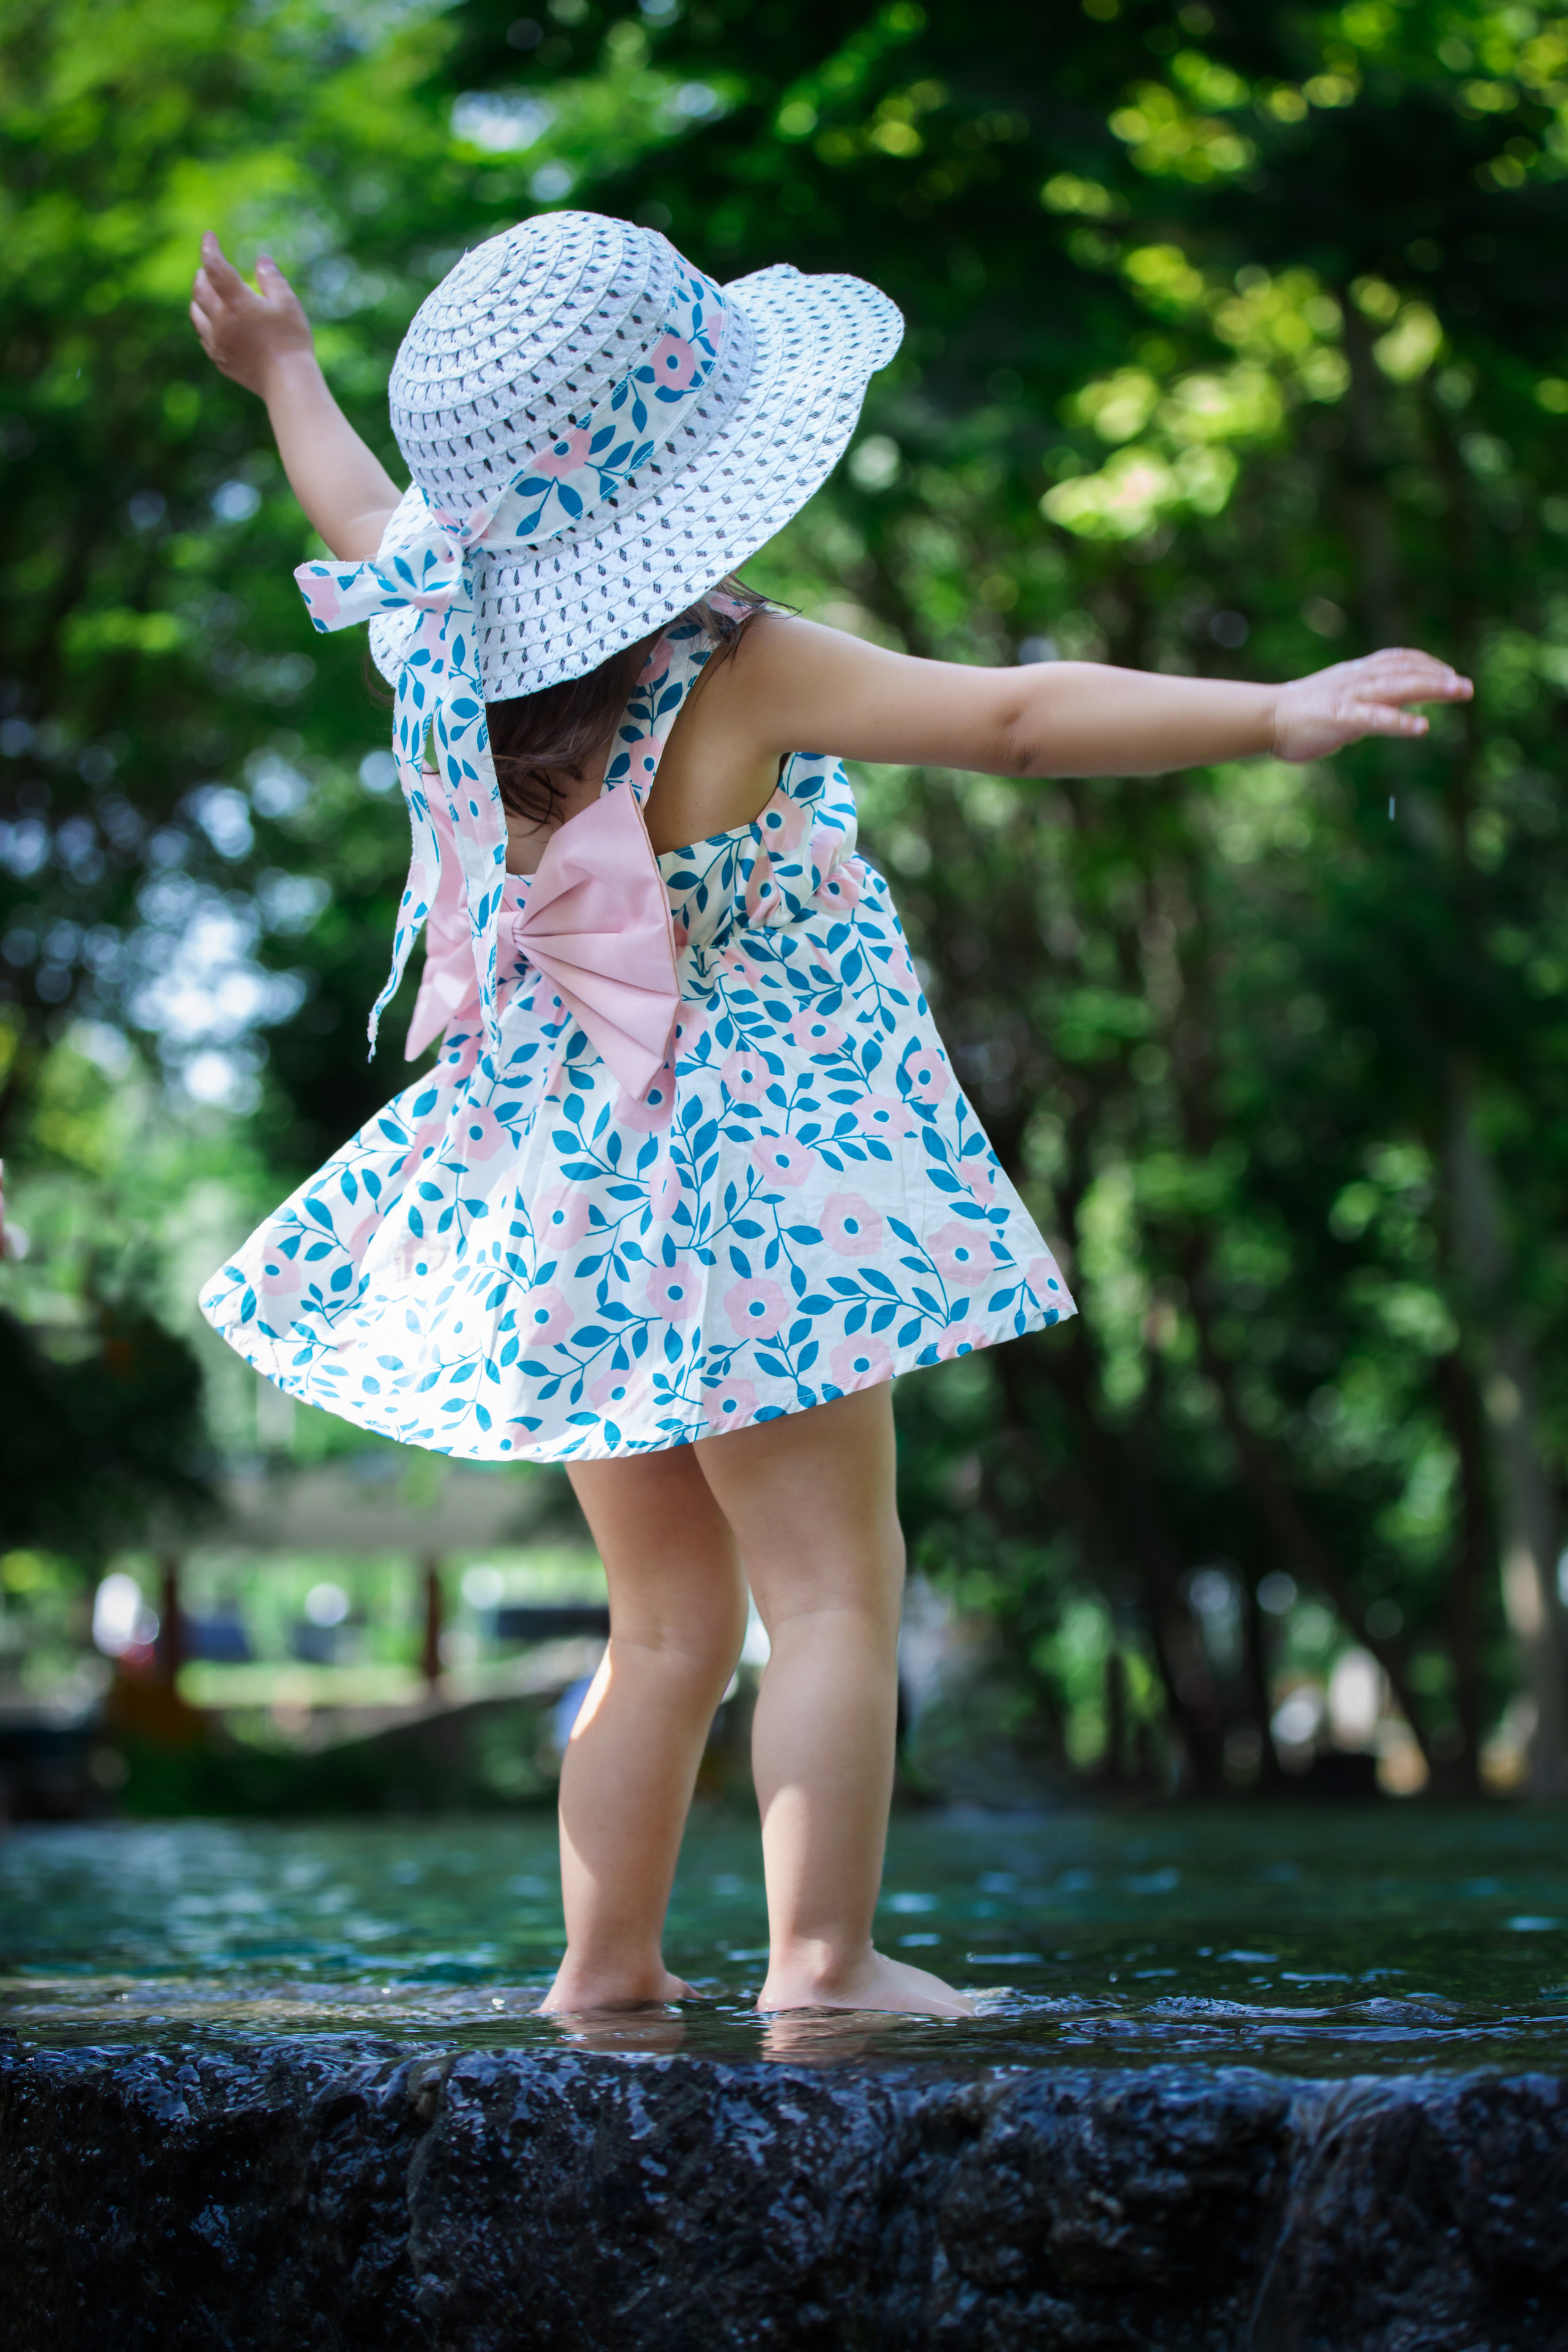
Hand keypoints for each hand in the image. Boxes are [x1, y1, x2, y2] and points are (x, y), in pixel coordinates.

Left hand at [189, 231, 315, 397]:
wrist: (287, 383)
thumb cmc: (291, 341)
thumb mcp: (288, 304)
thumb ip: (272, 279)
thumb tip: (261, 261)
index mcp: (237, 302)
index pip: (215, 267)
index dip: (210, 248)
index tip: (208, 236)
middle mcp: (221, 321)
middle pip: (200, 290)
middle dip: (202, 274)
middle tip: (207, 268)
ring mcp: (217, 342)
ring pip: (196, 314)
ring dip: (198, 299)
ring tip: (204, 293)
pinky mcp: (220, 360)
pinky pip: (204, 337)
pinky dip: (205, 323)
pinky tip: (212, 323)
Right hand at [1271, 648, 1472, 762]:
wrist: (1265, 717)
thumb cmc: (1299, 716)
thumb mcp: (1338, 703)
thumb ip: (1366, 706)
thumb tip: (1391, 714)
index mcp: (1356, 674)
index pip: (1398, 660)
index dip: (1426, 663)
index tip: (1448, 672)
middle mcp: (1358, 679)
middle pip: (1407, 671)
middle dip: (1440, 677)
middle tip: (1468, 687)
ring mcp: (1351, 697)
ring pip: (1399, 687)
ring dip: (1433, 688)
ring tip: (1459, 692)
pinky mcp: (1342, 718)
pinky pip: (1377, 719)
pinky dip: (1401, 722)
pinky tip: (1422, 727)